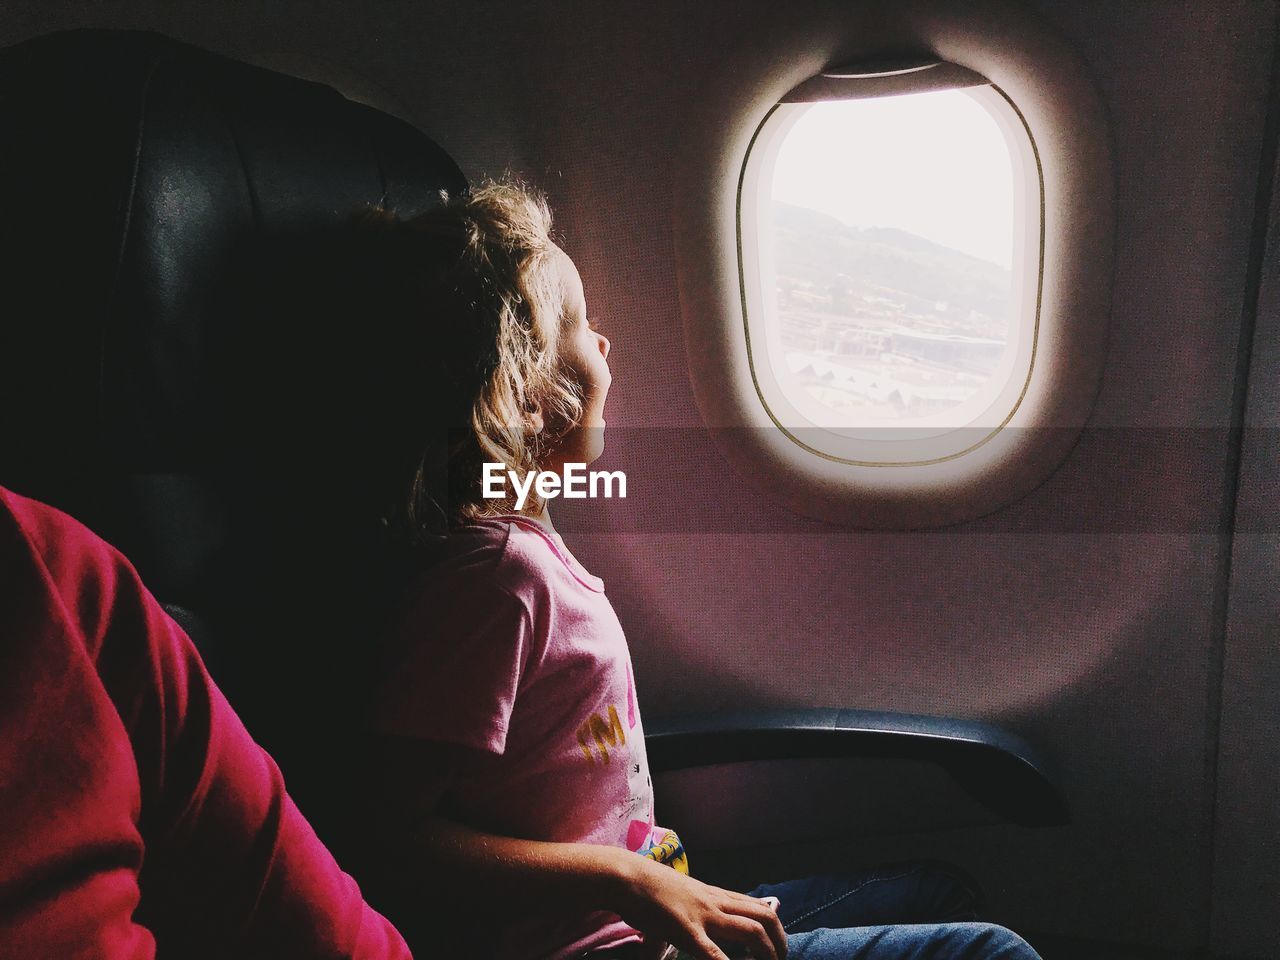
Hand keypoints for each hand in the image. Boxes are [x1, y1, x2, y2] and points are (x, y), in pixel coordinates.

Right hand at [614, 857, 786, 959]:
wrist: (628, 877)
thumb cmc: (649, 887)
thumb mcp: (681, 895)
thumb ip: (696, 908)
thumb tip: (700, 928)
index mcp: (715, 894)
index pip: (756, 906)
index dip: (773, 927)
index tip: (775, 944)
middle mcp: (716, 902)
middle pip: (764, 916)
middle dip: (780, 941)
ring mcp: (704, 916)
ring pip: (751, 930)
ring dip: (767, 952)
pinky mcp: (687, 931)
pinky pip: (714, 953)